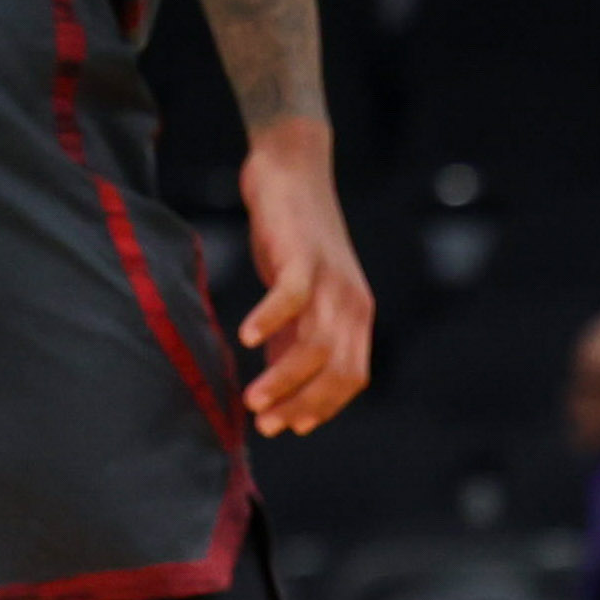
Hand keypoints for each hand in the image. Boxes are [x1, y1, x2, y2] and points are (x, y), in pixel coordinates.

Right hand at [235, 128, 372, 437]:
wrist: (292, 171)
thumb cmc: (291, 240)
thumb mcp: (298, 299)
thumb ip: (289, 341)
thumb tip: (274, 389)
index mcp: (355, 317)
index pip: (350, 378)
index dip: (321, 407)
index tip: (286, 428)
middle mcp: (351, 302)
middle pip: (337, 370)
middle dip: (301, 403)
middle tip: (263, 423)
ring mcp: (331, 279)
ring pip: (316, 344)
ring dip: (283, 378)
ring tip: (251, 399)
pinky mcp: (303, 255)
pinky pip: (292, 297)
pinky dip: (270, 320)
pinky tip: (245, 337)